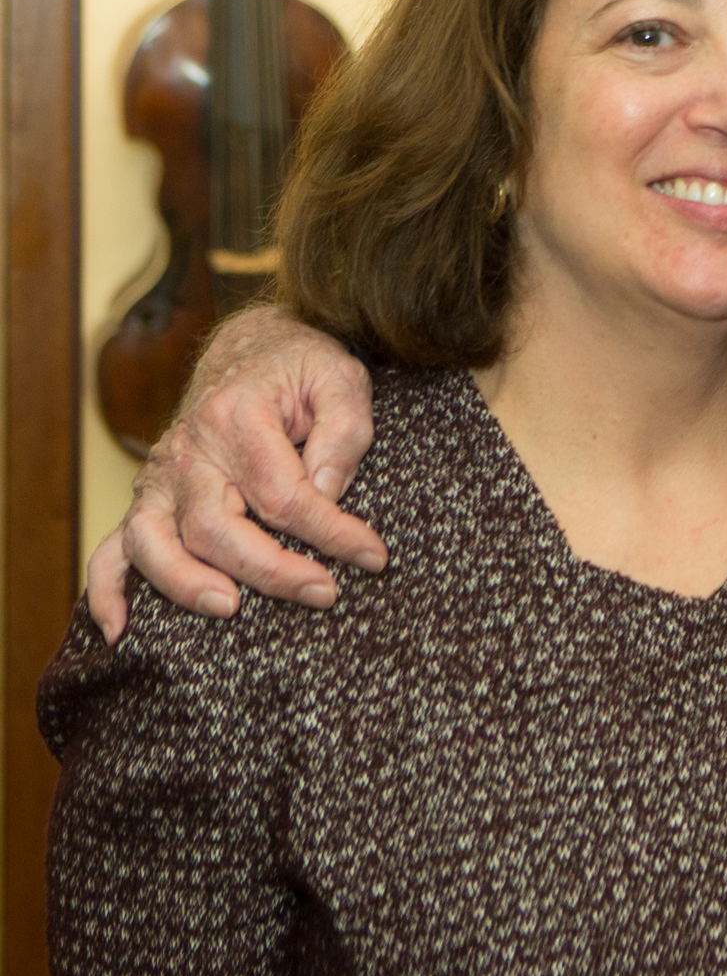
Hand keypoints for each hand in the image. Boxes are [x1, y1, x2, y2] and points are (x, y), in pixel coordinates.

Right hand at [86, 304, 387, 642]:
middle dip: (271, 569)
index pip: (284, 493)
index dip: (331, 532)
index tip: (371, 557)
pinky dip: (106, 591)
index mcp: (237, 417)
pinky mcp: (149, 499)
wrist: (250, 346)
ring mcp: (160, 479)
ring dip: (185, 584)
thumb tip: (327, 493)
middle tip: (323, 592)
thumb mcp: (340, 378)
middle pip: (214, 526)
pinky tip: (121, 629)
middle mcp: (188, 451)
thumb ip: (343, 432)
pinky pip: (112, 548)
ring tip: (231, 609)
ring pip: (152, 543)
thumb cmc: (300, 366)